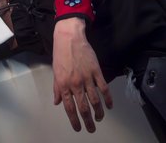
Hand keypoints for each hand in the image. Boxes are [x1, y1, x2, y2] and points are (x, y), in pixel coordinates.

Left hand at [52, 18, 112, 132]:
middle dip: (88, 121)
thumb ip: (56, 88)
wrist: (69, 37)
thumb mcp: (55, 71)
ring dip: (98, 113)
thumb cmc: (61, 53)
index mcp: (63, 84)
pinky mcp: (96, 71)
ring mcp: (86, 78)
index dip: (74, 120)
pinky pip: (104, 88)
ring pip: (95, 101)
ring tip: (99, 119)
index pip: (69, 108)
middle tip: (91, 128)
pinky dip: (108, 99)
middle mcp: (75, 84)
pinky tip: (109, 105)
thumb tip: (57, 102)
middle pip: (83, 108)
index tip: (78, 128)